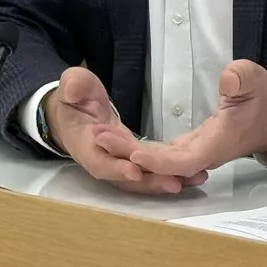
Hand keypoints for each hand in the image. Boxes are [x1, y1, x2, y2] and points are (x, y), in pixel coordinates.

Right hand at [44, 67, 206, 193]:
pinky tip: (192, 173)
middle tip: (176, 182)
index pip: (99, 162)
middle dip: (151, 182)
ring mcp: (118, 162)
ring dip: (165, 181)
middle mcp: (102, 160)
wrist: (74, 109)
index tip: (135, 171)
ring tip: (194, 179)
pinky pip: (149, 170)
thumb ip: (74, 86)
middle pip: (126, 179)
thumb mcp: (72, 84)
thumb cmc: (73, 95)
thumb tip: (73, 91)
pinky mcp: (131, 158)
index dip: (116, 169)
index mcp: (85, 144)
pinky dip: (168, 173)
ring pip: (141, 179)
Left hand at [96, 60, 266, 177]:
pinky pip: (164, 155)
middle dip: (130, 155)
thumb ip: (243, 79)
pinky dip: (143, 150)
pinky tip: (122, 142)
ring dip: (131, 152)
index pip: (183, 160)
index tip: (134, 154)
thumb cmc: (265, 98)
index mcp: (217, 144)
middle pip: (162, 164)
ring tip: (100, 136)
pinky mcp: (192, 147)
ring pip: (160, 160)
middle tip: (99, 137)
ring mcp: (196, 152)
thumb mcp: (257, 81)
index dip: (158, 160)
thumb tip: (229, 77)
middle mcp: (202, 154)